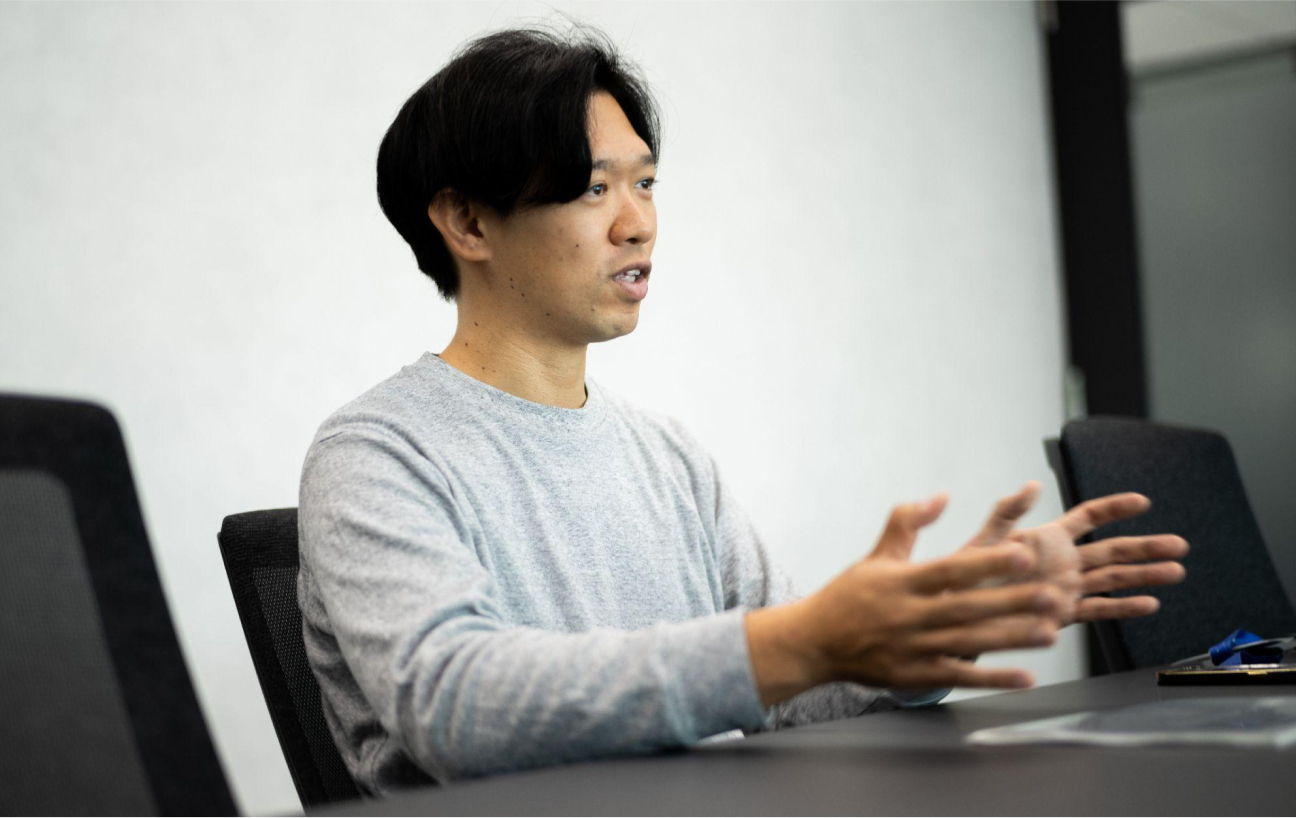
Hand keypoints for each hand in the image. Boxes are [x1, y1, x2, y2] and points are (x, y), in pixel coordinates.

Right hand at [746, 494, 1068, 706]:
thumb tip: (940, 496)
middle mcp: (909, 616)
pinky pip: (959, 677)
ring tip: (1051, 632)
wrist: (813, 643)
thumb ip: (906, 524)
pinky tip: (1025, 677)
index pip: (950, 570)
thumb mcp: (875, 557)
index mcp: (901, 582)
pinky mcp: (915, 676)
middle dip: (1010, 602)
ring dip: (1010, 639)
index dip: (987, 562)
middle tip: (1051, 595)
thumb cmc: (848, 597)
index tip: (1022, 552)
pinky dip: (992, 679)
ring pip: (969, 644)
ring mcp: (913, 649)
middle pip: (967, 608)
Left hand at [960, 482, 1188, 625]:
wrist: (958, 611)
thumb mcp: (988, 538)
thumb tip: (1031, 486)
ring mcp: (1066, 588)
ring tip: (1176, 572)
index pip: (1088, 518)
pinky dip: (1124, 608)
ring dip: (1145, 576)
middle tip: (1179, 545)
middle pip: (1112, 551)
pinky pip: (1098, 610)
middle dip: (1146, 547)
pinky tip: (1149, 604)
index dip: (1114, 508)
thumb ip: (1009, 512)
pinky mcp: (1062, 614)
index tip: (1142, 501)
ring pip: (1113, 580)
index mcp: (1048, 538)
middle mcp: (1064, 562)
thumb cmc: (967, 572)